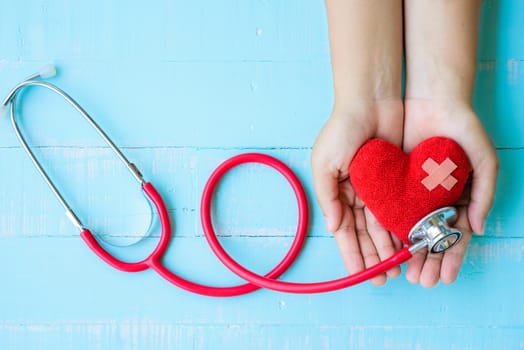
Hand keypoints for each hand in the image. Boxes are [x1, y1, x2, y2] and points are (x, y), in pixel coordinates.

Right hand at [312, 100, 403, 285]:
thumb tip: (334, 227)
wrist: (371, 101)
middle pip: (364, 233)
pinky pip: (398, 210)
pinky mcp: (395, 181)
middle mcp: (355, 194)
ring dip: (387, 248)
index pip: (343, 230)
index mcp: (336, 191)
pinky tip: (406, 246)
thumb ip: (328, 197)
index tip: (358, 274)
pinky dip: (400, 228)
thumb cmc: (342, 130)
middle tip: (380, 279)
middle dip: (371, 257)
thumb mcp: (324, 163)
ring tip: (395, 269)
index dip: (350, 253)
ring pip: (382, 225)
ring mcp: (376, 188)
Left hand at [403, 99, 497, 286]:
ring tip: (403, 274)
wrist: (433, 101)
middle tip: (421, 282)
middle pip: (430, 237)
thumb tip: (477, 228)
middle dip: (427, 261)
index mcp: (459, 198)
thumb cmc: (464, 129)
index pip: (455, 235)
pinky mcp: (394, 183)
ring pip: (408, 229)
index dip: (452, 257)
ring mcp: (414, 192)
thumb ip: (485, 194)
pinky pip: (390, 209)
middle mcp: (436, 200)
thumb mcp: (484, 160)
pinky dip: (389, 230)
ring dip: (407, 253)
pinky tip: (387, 248)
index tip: (446, 277)